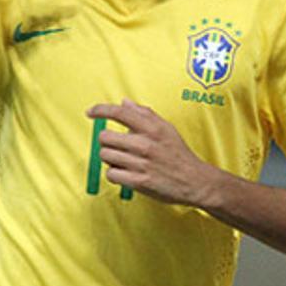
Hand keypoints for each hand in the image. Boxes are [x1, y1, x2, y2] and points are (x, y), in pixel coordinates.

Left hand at [86, 98, 219, 205]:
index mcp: (152, 128)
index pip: (119, 113)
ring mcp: (141, 164)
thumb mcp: (166, 128)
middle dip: (107, 141)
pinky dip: (115, 174)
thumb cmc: (178, 153)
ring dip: (111, 158)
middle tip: (117, 146)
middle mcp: (145, 144)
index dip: (101, 110)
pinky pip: (111, 174)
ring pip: (106, 156)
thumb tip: (124, 102)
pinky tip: (126, 172)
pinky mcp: (138, 182)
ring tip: (124, 160)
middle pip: (105, 137)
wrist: (194, 181)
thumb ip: (145, 114)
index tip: (91, 112)